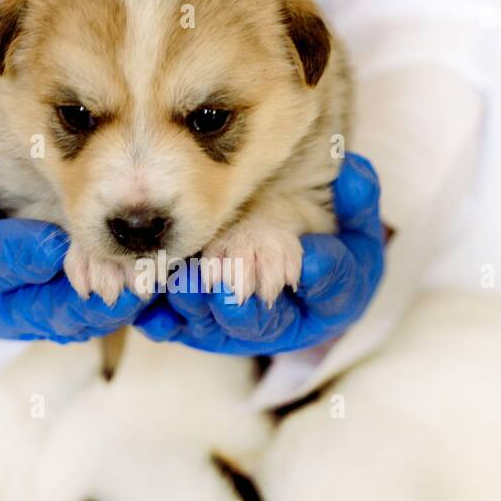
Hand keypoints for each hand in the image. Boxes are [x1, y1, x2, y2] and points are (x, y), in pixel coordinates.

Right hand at [0, 124, 143, 341]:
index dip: (13, 256)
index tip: (50, 245)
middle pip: (31, 311)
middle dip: (74, 301)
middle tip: (114, 286)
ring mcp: (27, 311)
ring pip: (68, 321)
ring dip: (108, 310)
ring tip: (144, 290)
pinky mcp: (62, 309)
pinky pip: (93, 313)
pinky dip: (124, 303)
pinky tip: (155, 286)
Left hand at [135, 153, 384, 354]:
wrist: (289, 264)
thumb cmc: (327, 242)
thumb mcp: (352, 222)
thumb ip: (358, 200)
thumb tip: (355, 171)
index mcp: (330, 300)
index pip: (332, 290)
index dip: (324, 276)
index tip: (312, 260)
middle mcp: (284, 324)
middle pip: (264, 324)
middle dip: (245, 310)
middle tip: (228, 292)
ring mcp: (238, 329)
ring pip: (215, 327)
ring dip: (196, 308)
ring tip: (183, 286)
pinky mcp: (199, 326)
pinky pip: (176, 325)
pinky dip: (159, 316)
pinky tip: (142, 304)